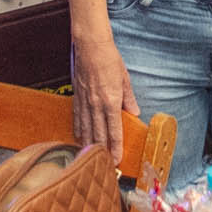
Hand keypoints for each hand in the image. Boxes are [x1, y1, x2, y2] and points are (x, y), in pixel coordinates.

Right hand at [71, 37, 138, 154]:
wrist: (90, 46)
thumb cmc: (109, 60)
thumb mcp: (125, 79)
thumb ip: (129, 99)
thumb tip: (134, 113)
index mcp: (111, 101)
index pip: (114, 131)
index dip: (116, 147)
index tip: (118, 160)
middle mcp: (96, 105)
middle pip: (99, 134)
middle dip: (102, 151)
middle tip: (105, 165)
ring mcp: (85, 102)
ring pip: (86, 129)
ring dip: (89, 144)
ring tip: (91, 157)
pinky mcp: (77, 96)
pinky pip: (77, 118)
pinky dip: (78, 130)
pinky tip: (79, 137)